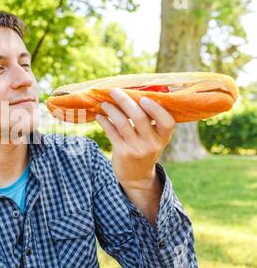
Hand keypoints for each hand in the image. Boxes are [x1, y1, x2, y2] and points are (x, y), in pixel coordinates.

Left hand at [95, 88, 175, 221]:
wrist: (136, 176)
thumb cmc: (145, 148)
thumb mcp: (154, 138)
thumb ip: (150, 120)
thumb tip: (133, 93)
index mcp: (164, 137)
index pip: (167, 122)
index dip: (156, 109)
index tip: (143, 98)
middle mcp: (152, 144)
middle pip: (139, 117)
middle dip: (125, 101)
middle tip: (114, 91)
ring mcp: (137, 149)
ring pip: (122, 123)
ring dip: (111, 110)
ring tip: (104, 103)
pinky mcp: (122, 153)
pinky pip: (111, 132)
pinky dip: (104, 121)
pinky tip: (100, 116)